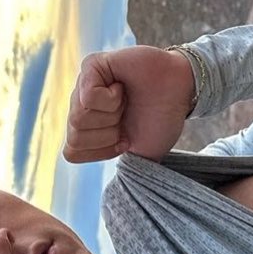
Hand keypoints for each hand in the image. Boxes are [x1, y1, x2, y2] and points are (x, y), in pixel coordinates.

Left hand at [62, 46, 194, 162]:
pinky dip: (111, 98)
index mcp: (88, 130)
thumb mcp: (142, 154)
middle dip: (108, 132)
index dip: (102, 150)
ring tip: (125, 101)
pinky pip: (87, 95)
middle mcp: (80, 108)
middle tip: (126, 116)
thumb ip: (122, 169)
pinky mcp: (91, 66)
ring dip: (111, 113)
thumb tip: (105, 187)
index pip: (72, 152)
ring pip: (78, 117)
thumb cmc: (161, 119)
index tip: (124, 139)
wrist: (180, 91)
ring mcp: (83, 86)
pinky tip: (122, 87)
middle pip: (75, 135)